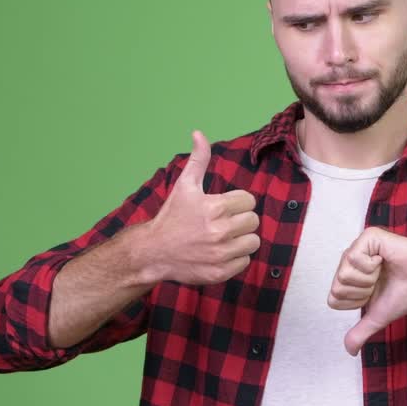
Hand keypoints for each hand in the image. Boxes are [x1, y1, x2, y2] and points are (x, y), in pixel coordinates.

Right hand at [142, 131, 259, 284]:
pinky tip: (219, 252)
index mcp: (215, 207)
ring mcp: (221, 253)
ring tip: (223, 238)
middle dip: (240, 220)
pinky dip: (236, 258)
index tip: (223, 207)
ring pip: (253, 241)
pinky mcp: (220, 271)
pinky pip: (246, 261)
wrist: (153, 252)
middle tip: (222, 223)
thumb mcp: (184, 186)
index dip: (237, 203)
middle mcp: (219, 231)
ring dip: (241, 239)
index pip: (249, 201)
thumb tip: (199, 133)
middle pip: (253, 221)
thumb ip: (198, 160)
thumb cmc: (171, 217)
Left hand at [334, 227, 406, 355]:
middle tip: (381, 281)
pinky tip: (385, 260)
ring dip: (370, 279)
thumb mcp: (379, 316)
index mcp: (351, 277)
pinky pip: (354, 258)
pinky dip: (373, 265)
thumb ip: (361, 331)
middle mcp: (351, 261)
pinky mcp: (368, 237)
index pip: (334, 298)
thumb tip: (349, 351)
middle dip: (363, 291)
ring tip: (385, 270)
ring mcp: (358, 247)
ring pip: (343, 274)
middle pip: (337, 287)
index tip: (375, 293)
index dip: (356, 302)